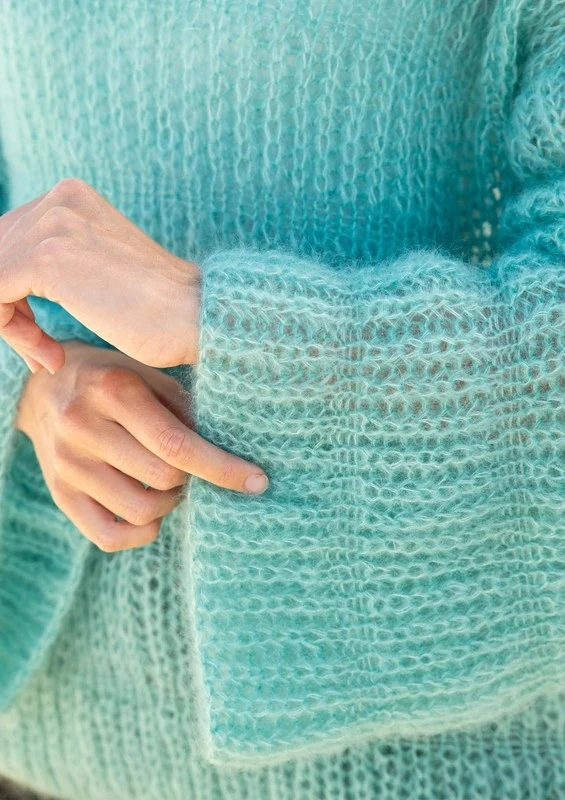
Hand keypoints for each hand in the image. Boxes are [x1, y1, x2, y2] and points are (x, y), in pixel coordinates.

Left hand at [0, 177, 200, 373]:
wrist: (196, 318)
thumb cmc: (159, 310)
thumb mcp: (99, 271)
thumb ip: (60, 263)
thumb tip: (10, 285)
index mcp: (71, 196)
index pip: (9, 241)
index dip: (14, 292)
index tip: (40, 336)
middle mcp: (59, 199)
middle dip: (9, 309)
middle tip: (40, 350)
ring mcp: (53, 225)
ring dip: (11, 326)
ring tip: (46, 355)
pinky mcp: (48, 260)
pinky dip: (11, 331)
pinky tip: (49, 356)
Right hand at [15, 340, 268, 551]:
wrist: (43, 391)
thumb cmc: (111, 379)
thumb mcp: (149, 374)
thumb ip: (185, 406)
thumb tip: (230, 444)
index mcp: (113, 391)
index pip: (176, 444)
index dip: (222, 467)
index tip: (256, 481)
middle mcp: (84, 428)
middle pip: (163, 479)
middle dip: (193, 477)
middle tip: (192, 464)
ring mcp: (68, 466)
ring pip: (141, 511)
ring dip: (171, 503)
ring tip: (171, 482)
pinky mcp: (60, 494)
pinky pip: (109, 537)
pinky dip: (143, 532)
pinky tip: (153, 511)